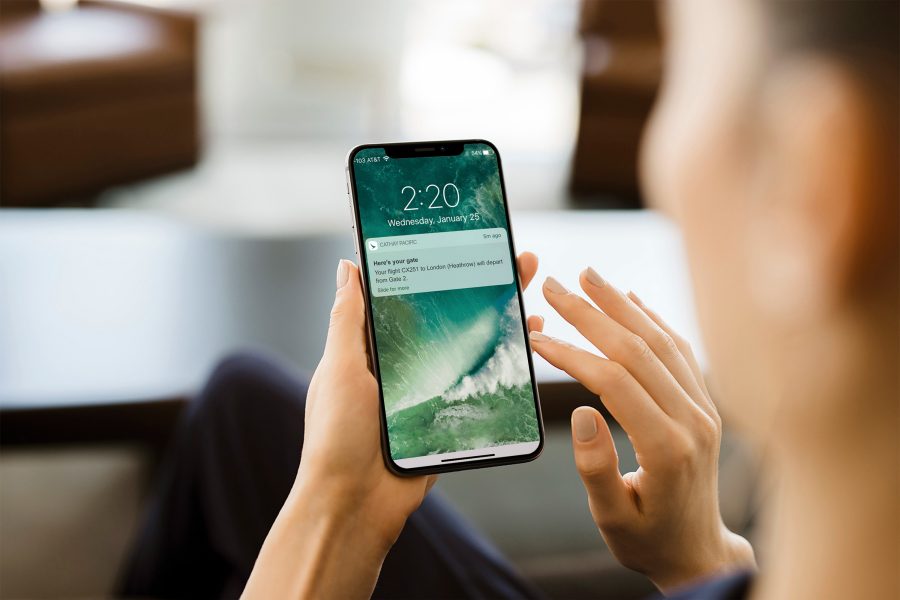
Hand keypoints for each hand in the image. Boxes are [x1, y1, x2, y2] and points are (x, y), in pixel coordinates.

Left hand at [244, 253, 540, 598]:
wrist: (355, 505)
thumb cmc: (337, 436)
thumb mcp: (339, 368)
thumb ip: (348, 319)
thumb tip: (348, 267)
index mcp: (373, 348)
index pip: (410, 297)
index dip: (437, 268)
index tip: (464, 241)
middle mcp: (403, 365)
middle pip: (449, 317)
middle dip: (482, 286)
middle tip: (515, 257)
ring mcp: (429, 390)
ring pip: (471, 347)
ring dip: (501, 319)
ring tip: (531, 291)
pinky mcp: (448, 416)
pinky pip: (480, 385)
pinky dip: (505, 363)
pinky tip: (528, 343)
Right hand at [528, 268, 754, 592]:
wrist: (698, 551)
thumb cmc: (647, 538)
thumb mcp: (612, 518)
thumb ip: (595, 468)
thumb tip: (580, 413)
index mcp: (666, 448)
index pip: (613, 382)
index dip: (571, 354)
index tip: (537, 337)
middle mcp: (692, 420)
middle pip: (638, 350)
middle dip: (592, 313)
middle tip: (557, 286)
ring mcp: (703, 409)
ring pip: (661, 342)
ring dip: (623, 306)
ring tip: (589, 277)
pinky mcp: (704, 404)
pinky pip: (679, 352)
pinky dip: (654, 321)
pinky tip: (632, 301)